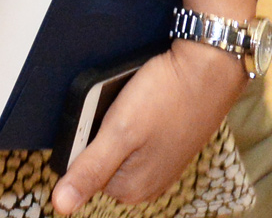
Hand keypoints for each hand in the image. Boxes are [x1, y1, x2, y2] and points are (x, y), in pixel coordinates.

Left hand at [52, 42, 243, 214]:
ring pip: (121, 143)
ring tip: (137, 101)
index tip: (104, 117)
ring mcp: (162, 165)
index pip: (83, 169)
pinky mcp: (170, 145)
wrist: (210, 68)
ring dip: (121, 121)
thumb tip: (60, 206)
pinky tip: (148, 101)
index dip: (85, 137)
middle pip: (102, 157)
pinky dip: (138, 116)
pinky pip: (140, 134)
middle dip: (104, 130)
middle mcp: (147, 185)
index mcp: (130, 189)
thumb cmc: (167, 95)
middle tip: (123, 106)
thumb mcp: (119, 131)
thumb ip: (89, 169)